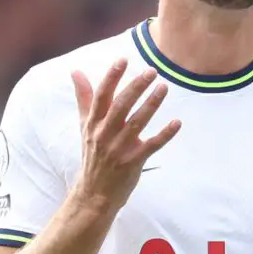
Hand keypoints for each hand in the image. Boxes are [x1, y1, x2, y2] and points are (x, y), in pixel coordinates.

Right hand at [70, 58, 180, 209]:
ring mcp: (119, 149)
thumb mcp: (85, 127)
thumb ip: (84, 98)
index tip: (123, 60)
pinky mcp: (133, 162)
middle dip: (135, 87)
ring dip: (151, 104)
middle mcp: (104, 134)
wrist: (94, 193)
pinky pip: (152, 146)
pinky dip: (165, 134)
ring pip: (136, 123)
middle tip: (151, 71)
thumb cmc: (92, 156)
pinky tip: (177, 122)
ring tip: (164, 87)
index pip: (101, 96)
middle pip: (120, 106)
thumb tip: (76, 71)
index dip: (111, 77)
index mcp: (93, 124)